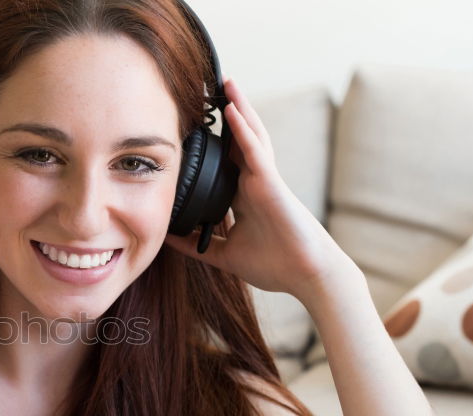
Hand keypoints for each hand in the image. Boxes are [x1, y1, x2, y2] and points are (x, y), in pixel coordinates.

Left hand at [162, 76, 356, 304]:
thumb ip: (195, 244)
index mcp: (243, 197)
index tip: (189, 127)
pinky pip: (256, 150)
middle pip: (238, 141)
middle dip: (227, 116)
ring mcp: (264, 179)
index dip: (210, 144)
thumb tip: (166, 237)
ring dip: (238, 108)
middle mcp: (253, 182)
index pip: (224, 162)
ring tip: (225, 83)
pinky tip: (232, 109)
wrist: (306, 275)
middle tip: (208, 91)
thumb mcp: (223, 254)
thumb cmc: (274, 264)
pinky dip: (243, 129)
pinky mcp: (272, 182)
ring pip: (250, 136)